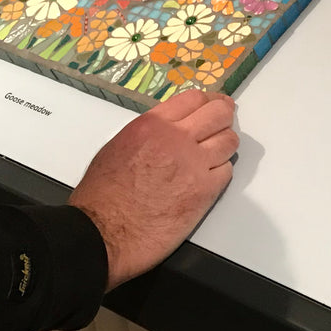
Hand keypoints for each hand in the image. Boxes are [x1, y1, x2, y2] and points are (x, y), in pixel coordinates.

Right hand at [70, 90, 237, 289]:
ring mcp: (194, 165)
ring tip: (215, 154)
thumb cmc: (102, 194)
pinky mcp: (205, 192)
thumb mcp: (119, 145)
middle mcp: (177, 139)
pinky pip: (227, 171)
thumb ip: (151, 133)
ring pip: (229, 142)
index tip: (214, 105)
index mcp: (153, 125)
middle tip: (222, 125)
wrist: (104, 231)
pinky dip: (221, 172)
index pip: (195, 99)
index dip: (209, 101)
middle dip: (224, 117)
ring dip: (224, 146)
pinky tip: (208, 178)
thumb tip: (171, 130)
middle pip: (219, 114)